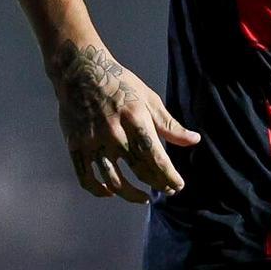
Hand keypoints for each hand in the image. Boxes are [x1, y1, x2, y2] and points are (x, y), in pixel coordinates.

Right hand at [48, 40, 199, 202]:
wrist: (80, 71)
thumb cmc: (120, 84)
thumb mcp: (149, 99)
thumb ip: (169, 125)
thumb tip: (194, 141)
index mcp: (135, 120)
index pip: (156, 158)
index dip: (168, 176)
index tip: (178, 185)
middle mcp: (114, 134)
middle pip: (138, 170)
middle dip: (156, 184)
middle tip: (167, 190)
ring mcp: (92, 142)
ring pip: (112, 180)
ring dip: (130, 194)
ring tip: (144, 198)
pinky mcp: (75, 146)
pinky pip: (85, 177)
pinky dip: (97, 190)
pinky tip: (110, 193)